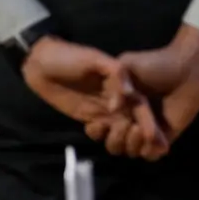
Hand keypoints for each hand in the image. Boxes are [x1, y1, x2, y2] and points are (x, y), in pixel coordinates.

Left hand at [22, 37, 160, 140]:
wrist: (41, 64)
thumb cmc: (69, 57)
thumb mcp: (95, 59)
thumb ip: (116, 73)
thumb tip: (123, 100)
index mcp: (123, 84)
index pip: (141, 107)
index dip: (150, 123)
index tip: (157, 139)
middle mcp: (117, 99)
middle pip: (135, 122)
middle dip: (140, 136)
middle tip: (140, 143)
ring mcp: (102, 109)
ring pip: (119, 130)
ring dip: (122, 138)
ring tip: (120, 141)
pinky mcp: (88, 117)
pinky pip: (100, 131)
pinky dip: (103, 136)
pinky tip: (100, 134)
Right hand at [86, 24, 198, 159]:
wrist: (185, 68)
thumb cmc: (155, 63)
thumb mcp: (126, 66)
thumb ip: (114, 85)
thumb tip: (112, 109)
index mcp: (118, 107)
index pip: (99, 128)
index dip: (97, 130)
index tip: (100, 122)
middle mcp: (130, 121)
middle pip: (114, 145)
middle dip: (115, 139)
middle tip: (124, 124)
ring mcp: (147, 130)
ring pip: (131, 152)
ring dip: (132, 144)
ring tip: (139, 129)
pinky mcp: (165, 137)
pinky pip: (151, 155)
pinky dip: (148, 150)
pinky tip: (151, 135)